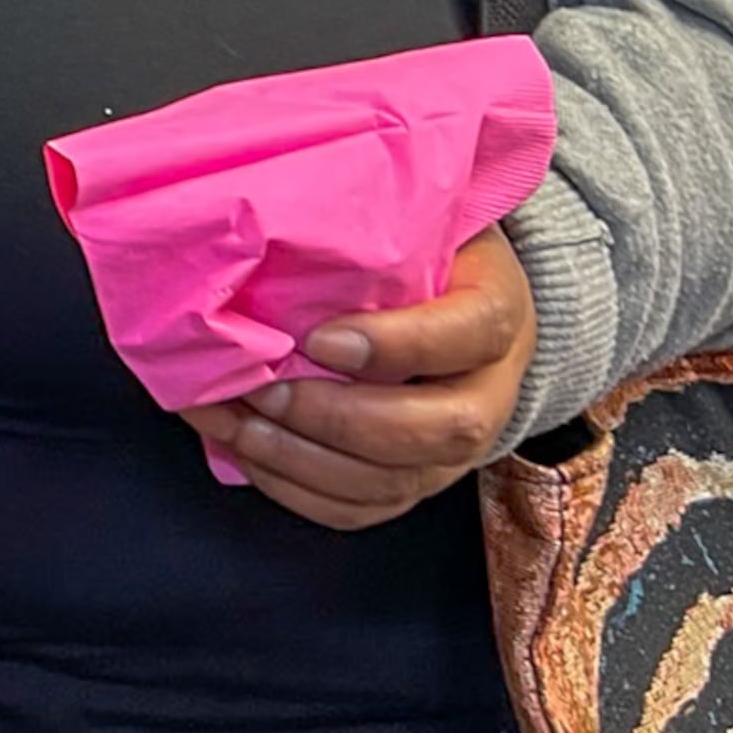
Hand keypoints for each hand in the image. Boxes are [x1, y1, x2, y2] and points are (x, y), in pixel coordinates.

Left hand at [183, 226, 538, 532]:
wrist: (450, 308)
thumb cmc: (416, 257)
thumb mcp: (416, 226)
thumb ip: (378, 231)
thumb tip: (283, 222)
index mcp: (500, 314)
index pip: (473, 333)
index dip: (397, 345)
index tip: (318, 338)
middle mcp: (491, 395)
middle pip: (440, 430)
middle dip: (337, 418)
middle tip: (261, 388)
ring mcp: (454, 453)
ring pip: (391, 482)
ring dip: (298, 459)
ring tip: (231, 419)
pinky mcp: (412, 486)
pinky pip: (358, 510)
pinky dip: (292, 489)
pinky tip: (242, 448)